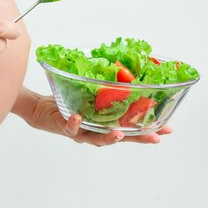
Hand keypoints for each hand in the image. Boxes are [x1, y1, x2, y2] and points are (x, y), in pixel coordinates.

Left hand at [13, 89, 171, 146]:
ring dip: (108, 137)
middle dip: (137, 138)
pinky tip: (77, 118)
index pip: (130, 127)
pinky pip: (70, 127)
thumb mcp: (89, 92)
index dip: (148, 130)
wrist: (40, 108)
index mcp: (104, 123)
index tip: (168, 129)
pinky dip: (74, 123)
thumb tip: (126, 69)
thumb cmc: (67, 101)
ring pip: (96, 139)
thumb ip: (105, 87)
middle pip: (119, 137)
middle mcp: (95, 130)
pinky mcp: (64, 126)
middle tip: (154, 138)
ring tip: (119, 134)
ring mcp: (80, 131)